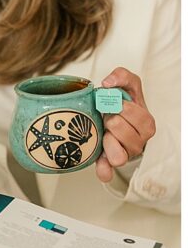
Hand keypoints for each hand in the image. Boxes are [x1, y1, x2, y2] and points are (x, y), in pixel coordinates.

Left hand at [95, 67, 155, 182]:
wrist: (111, 119)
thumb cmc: (122, 104)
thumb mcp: (126, 85)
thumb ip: (121, 76)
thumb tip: (108, 83)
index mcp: (146, 124)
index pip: (140, 118)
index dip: (123, 108)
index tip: (114, 103)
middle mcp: (139, 141)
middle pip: (127, 134)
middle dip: (113, 122)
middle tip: (107, 117)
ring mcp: (126, 154)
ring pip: (119, 155)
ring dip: (107, 142)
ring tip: (103, 133)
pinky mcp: (110, 163)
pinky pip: (108, 171)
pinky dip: (104, 170)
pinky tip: (101, 168)